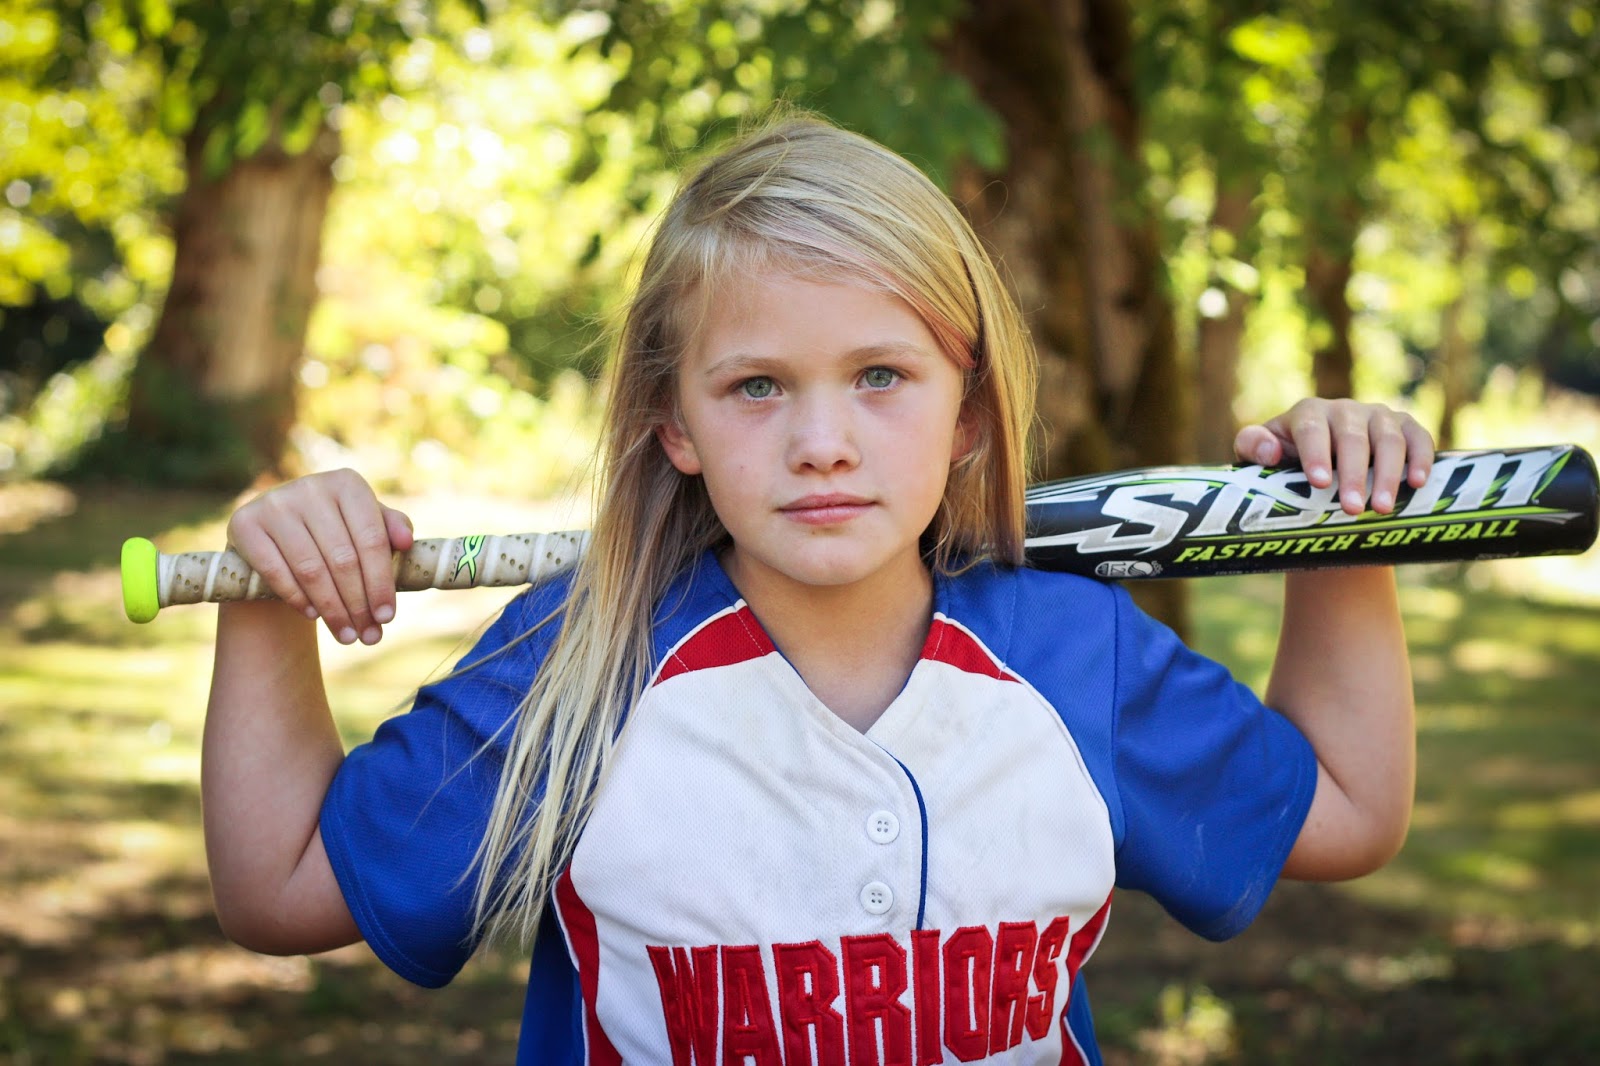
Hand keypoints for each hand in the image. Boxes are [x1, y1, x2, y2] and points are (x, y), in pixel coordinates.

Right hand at [225, 469, 413, 644]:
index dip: (381, 582)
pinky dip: (297, 598)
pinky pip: (276, 571)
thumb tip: (406, 541)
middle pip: (343, 559)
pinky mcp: (245, 524)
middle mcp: (310, 487)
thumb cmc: (335, 531)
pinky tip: (312, 616)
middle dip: (358, 604)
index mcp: (347, 483)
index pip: (371, 540)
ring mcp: (274, 504)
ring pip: (311, 569)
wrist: (278, 533)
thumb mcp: (365, 525)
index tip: (388, 616)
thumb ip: (391, 529)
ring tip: (347, 635)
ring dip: (332, 609)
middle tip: (368, 636)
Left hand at [1234, 398, 1434, 515]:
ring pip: (1388, 438)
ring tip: (1382, 508)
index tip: (1320, 483)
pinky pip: (1418, 437)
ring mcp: (1377, 416)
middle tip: (1353, 509)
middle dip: (1354, 474)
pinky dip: (1422, 458)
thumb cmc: (1285, 462)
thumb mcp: (1259, 455)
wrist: (1320, 468)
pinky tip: (1418, 484)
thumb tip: (1270, 452)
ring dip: (1388, 473)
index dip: (1316, 454)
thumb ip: (1252, 447)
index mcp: (1308, 414)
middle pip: (1352, 437)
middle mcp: (1344, 410)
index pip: (1312, 429)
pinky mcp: (1404, 426)